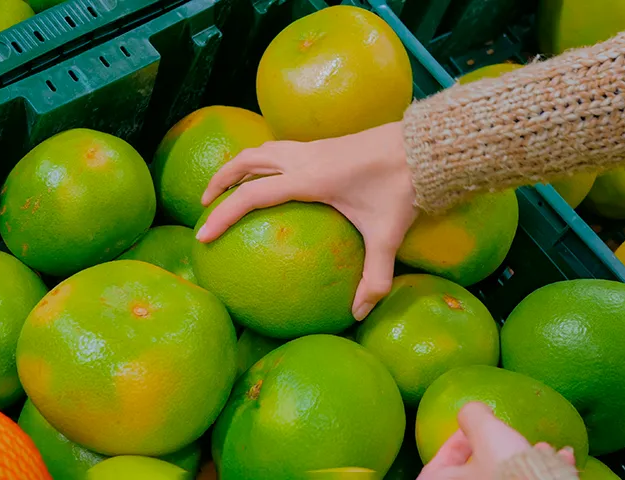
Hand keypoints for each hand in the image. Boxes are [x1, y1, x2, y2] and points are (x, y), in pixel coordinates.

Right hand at [197, 121, 417, 319]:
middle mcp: (303, 158)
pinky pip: (280, 148)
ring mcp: (312, 146)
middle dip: (219, 181)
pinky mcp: (323, 143)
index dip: (221, 214)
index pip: (251, 195)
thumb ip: (373, 278)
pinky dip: (263, 162)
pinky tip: (272, 182)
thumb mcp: (388, 237)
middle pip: (245, 162)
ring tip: (229, 189)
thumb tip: (359, 314)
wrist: (423, 146)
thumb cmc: (402, 187)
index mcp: (309, 179)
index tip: (202, 235)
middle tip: (204, 206)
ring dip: (239, 166)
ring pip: (261, 149)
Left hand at [418, 403, 575, 479]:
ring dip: (525, 459)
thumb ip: (473, 416)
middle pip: (476, 472)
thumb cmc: (506, 470)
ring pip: (506, 478)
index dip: (451, 445)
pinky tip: (563, 458)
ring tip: (543, 447)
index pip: (436, 467)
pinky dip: (543, 471)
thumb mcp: (486, 430)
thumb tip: (473, 410)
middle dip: (496, 450)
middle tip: (507, 436)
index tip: (469, 431)